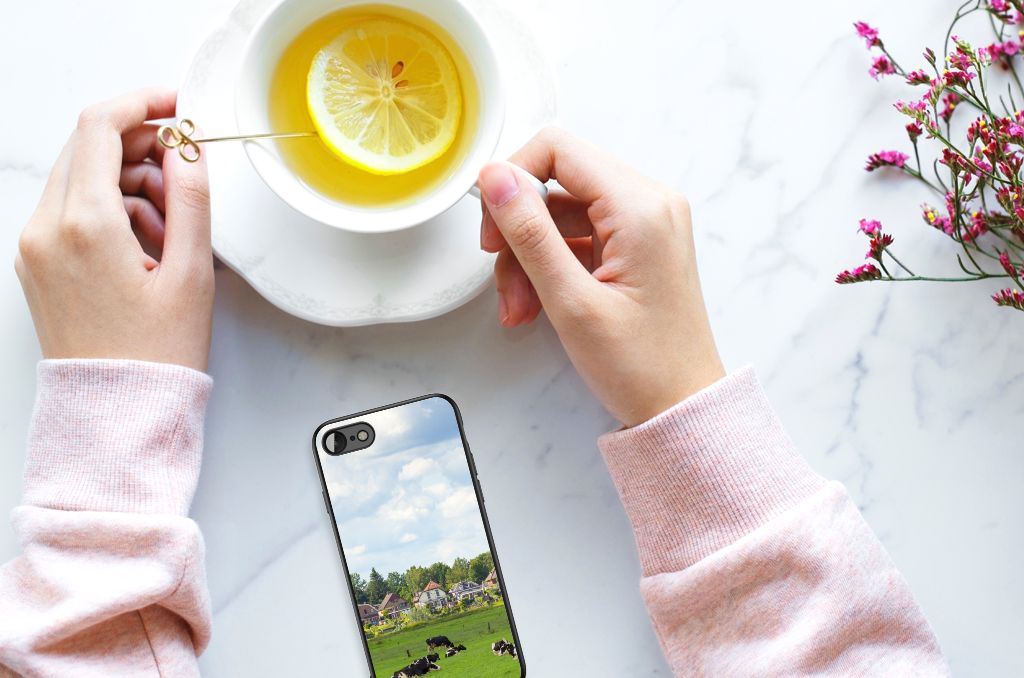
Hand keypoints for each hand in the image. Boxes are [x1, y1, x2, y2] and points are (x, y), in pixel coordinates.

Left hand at [15, 88, 213, 371]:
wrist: (117, 412)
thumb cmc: (156, 355)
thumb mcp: (191, 273)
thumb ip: (192, 198)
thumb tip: (188, 147)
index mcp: (85, 225)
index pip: (101, 127)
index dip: (143, 103)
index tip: (176, 105)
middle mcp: (47, 229)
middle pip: (88, 148)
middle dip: (141, 147)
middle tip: (185, 173)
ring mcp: (35, 246)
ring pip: (81, 178)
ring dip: (129, 182)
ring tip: (173, 228)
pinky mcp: (37, 263)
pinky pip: (72, 210)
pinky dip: (110, 210)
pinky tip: (147, 245)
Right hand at [478, 128, 723, 426]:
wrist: (682, 408)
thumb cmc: (641, 366)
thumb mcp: (571, 301)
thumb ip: (530, 233)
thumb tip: (494, 177)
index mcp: (641, 207)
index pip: (558, 149)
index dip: (513, 179)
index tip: (492, 227)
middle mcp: (649, 203)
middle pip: (557, 182)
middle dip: (519, 230)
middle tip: (502, 278)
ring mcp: (645, 224)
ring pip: (561, 213)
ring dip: (529, 257)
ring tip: (520, 309)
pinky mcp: (637, 245)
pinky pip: (578, 237)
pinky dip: (550, 267)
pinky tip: (537, 306)